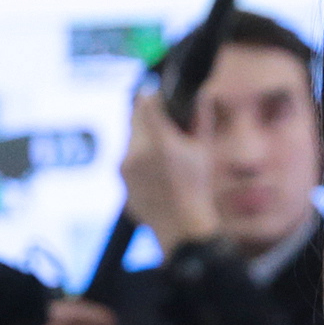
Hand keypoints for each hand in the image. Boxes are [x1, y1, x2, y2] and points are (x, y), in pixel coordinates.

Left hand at [120, 85, 218, 251]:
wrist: (181, 228)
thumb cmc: (197, 190)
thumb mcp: (203, 149)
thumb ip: (199, 118)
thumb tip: (199, 96)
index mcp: (158, 143)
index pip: (146, 102)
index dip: (155, 97)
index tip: (162, 99)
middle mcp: (136, 153)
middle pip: (133, 117)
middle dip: (147, 116)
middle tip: (165, 124)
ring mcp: (124, 168)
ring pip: (130, 138)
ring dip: (142, 138)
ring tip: (163, 153)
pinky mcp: (120, 180)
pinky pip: (127, 159)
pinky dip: (138, 158)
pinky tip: (156, 171)